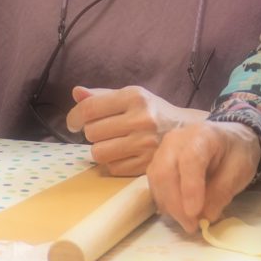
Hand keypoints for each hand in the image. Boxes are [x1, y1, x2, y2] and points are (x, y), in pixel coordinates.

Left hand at [65, 85, 207, 176]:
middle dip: (93, 132)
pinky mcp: (147, 164)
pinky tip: (124, 154)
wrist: (187, 131)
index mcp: (135, 97)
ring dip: (101, 149)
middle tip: (105, 131)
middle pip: (91, 132)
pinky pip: (112, 168)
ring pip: (98, 153)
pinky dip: (114, 162)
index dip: (74, 117)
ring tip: (113, 143)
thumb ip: (101, 96)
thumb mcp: (131, 96)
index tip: (74, 123)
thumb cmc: (152, 112)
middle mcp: (141, 119)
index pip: (89, 108)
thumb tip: (76, 92)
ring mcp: (145, 143)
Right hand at [148, 121, 260, 232]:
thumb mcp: (239, 170)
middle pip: (166, 171)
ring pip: (157, 180)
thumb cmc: (235, 153)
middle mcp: (177, 139)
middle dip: (176, 204)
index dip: (190, 188)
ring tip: (188, 223)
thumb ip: (222, 192)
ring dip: (170, 206)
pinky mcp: (158, 163)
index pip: (190, 160)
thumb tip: (204, 216)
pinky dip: (166, 202)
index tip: (194, 214)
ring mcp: (163, 150)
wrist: (228, 139)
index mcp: (203, 135)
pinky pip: (155, 185)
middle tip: (191, 226)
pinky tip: (179, 213)